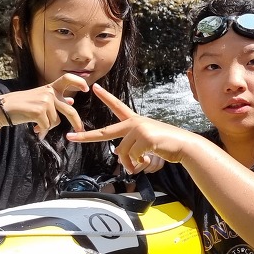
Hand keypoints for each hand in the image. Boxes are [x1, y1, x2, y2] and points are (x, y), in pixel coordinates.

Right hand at [0, 74, 87, 137]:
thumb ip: (56, 100)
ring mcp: (45, 101)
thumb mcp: (40, 98)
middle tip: (81, 130)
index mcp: (50, 87)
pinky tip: (35, 130)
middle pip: (70, 110)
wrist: (2, 109)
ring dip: (47, 127)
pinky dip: (42, 131)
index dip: (78, 82)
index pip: (67, 78)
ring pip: (56, 122)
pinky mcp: (39, 111)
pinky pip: (47, 126)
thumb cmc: (22, 104)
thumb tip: (72, 101)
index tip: (86, 89)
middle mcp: (49, 92)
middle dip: (76, 122)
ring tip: (37, 126)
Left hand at [67, 83, 203, 172]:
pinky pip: (132, 157)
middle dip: (86, 136)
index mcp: (135, 121)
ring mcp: (139, 130)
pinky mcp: (144, 138)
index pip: (117, 106)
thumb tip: (118, 153)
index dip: (106, 97)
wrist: (183, 146)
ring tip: (140, 165)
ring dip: (130, 164)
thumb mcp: (145, 142)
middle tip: (70, 138)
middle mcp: (135, 123)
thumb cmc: (165, 144)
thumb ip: (131, 145)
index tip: (95, 88)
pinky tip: (148, 161)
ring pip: (122, 153)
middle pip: (105, 132)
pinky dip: (138, 164)